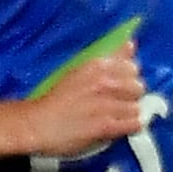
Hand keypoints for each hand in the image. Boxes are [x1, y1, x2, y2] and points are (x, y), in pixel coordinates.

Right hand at [25, 48, 147, 157]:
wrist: (34, 125)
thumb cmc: (54, 98)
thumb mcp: (79, 70)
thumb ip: (108, 57)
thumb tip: (131, 43)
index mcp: (97, 65)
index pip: (132, 67)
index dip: (126, 78)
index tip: (115, 86)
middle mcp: (105, 82)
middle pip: (138, 87)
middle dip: (128, 96)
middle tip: (113, 103)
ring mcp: (106, 104)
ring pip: (136, 107)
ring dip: (127, 114)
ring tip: (112, 117)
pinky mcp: (106, 125)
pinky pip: (133, 124)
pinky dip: (128, 127)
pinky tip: (116, 128)